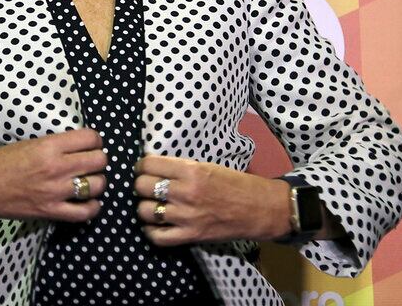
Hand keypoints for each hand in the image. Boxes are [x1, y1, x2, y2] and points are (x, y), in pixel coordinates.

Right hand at [0, 128, 107, 222]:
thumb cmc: (3, 161)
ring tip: (89, 180)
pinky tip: (89, 201)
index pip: (90, 138)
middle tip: (91, 161)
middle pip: (99, 160)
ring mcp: (56, 191)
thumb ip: (57, 145)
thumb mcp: (31, 143)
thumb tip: (81, 146)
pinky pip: (85, 212)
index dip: (95, 139)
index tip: (91, 143)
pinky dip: (93, 207)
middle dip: (99, 159)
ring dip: (97, 182)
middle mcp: (57, 167)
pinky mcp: (52, 211)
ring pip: (97, 185)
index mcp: (50, 146)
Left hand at [133, 155, 291, 246]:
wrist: (260, 208)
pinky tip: (154, 225)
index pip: (149, 164)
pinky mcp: (190, 236)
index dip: (142, 166)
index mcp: (191, 170)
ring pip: (145, 211)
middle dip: (141, 185)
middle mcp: (185, 192)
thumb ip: (180, 168)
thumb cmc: (235, 183)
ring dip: (145, 208)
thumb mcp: (207, 166)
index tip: (144, 169)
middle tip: (147, 187)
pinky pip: (157, 236)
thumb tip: (153, 168)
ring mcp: (186, 216)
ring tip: (152, 205)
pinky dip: (150, 231)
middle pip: (142, 187)